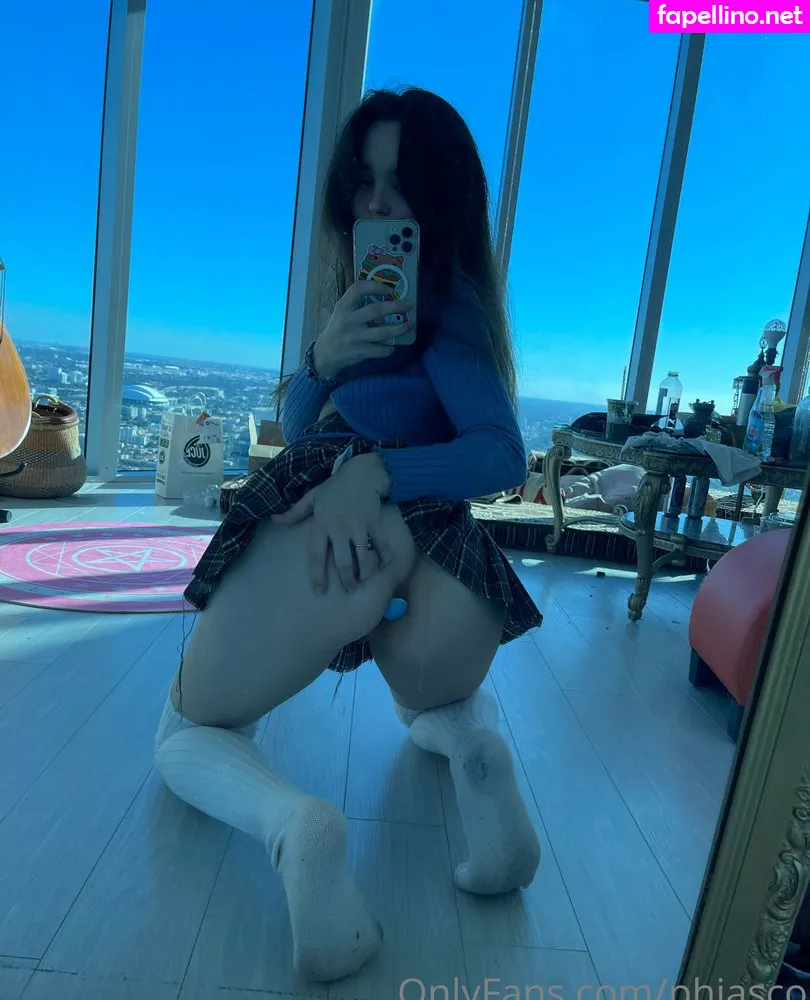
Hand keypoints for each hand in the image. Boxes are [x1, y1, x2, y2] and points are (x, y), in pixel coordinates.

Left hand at [270, 453, 392, 593]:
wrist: (362, 473)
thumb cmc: (335, 487)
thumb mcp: (312, 497)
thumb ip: (294, 512)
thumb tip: (274, 519)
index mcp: (321, 524)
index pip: (316, 555)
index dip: (317, 576)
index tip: (319, 591)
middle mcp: (339, 528)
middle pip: (343, 562)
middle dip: (348, 580)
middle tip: (350, 589)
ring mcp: (359, 527)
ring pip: (364, 558)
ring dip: (365, 573)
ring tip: (364, 580)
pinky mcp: (375, 524)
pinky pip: (381, 546)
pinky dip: (385, 558)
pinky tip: (384, 565)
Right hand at [312, 281, 414, 380]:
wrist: (326, 353)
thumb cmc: (338, 329)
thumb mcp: (342, 312)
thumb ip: (357, 303)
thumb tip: (386, 295)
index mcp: (343, 306)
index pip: (358, 289)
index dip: (376, 286)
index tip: (390, 289)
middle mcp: (348, 320)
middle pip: (376, 310)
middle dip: (396, 306)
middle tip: (409, 305)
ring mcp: (355, 337)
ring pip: (383, 332)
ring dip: (400, 329)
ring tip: (409, 325)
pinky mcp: (360, 352)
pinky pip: (381, 350)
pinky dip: (390, 348)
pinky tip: (392, 345)